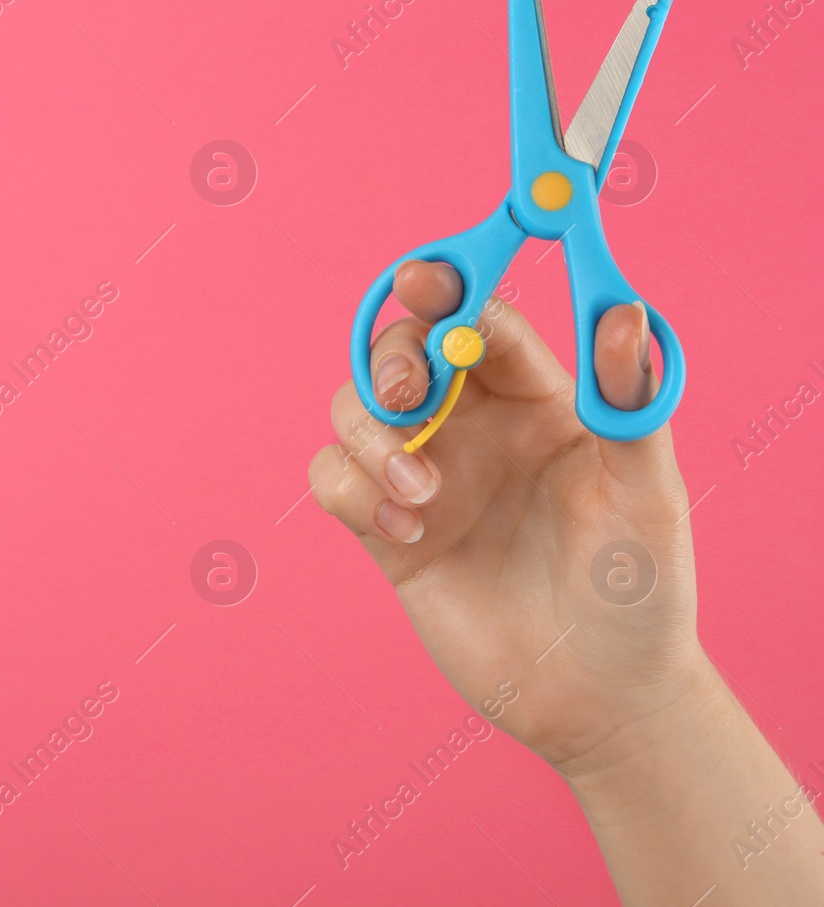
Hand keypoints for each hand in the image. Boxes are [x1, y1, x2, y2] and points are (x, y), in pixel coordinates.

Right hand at [307, 259, 703, 775]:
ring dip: (370, 438)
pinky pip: (332, 479)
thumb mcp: (647, 495)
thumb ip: (629, 403)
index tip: (423, 280)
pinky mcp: (385, 530)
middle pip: (399, 351)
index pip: (481, 321)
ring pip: (352, 410)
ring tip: (420, 493)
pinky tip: (404, 532)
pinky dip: (351, 491)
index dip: (447, 289)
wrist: (595, 699)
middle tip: (405, 396)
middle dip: (389, 359)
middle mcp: (474, 427)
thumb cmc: (640, 595)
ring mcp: (425, 475)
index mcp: (538, 400)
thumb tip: (622, 312)